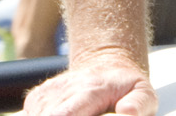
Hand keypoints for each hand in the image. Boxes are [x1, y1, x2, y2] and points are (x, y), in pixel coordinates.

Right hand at [23, 52, 156, 115]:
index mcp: (91, 89)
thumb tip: (126, 113)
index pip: (66, 114)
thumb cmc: (126, 86)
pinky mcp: (36, 98)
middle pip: (48, 115)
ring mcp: (48, 93)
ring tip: (78, 114)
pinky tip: (61, 114)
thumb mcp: (144, 94)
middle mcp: (65, 88)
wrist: (106, 65)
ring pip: (37, 115)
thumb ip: (139, 104)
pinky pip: (31, 115)